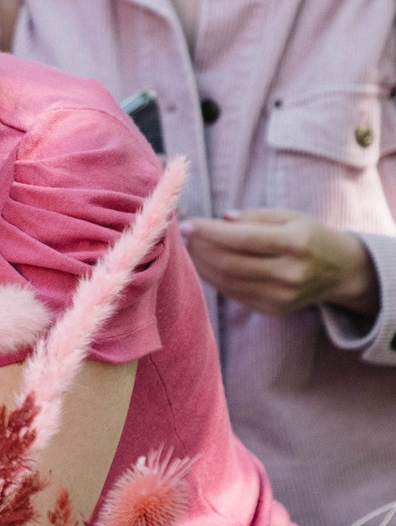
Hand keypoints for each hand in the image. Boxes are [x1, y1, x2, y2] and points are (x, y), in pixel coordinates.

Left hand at [181, 209, 379, 316]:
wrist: (340, 271)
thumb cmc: (309, 236)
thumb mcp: (290, 216)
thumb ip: (254, 217)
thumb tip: (220, 219)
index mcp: (297, 243)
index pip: (243, 239)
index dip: (210, 232)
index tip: (186, 224)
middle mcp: (290, 273)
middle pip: (230, 263)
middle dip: (201, 248)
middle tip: (185, 236)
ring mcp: (281, 295)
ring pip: (227, 280)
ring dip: (202, 264)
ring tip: (192, 248)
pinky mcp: (273, 309)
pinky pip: (233, 293)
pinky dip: (214, 278)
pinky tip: (206, 264)